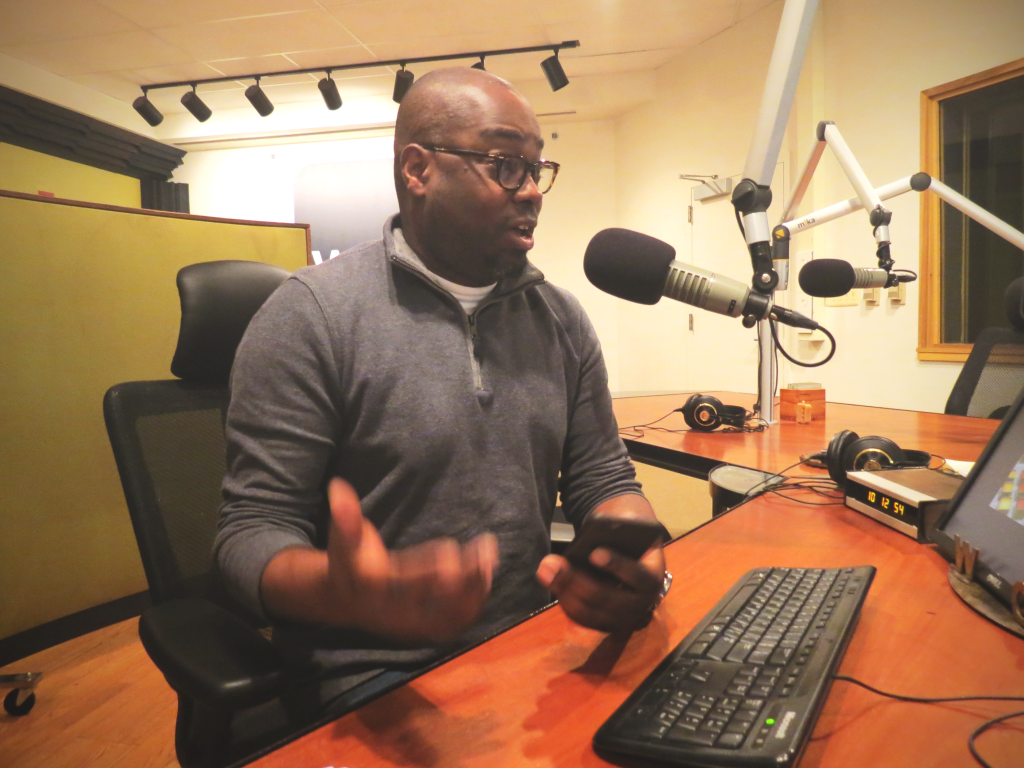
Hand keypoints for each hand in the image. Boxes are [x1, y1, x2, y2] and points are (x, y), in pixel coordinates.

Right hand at [325, 478, 497, 642]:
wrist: (348, 599)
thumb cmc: (350, 561)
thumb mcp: (344, 538)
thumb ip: (345, 517)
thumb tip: (338, 486)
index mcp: (376, 591)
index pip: (406, 583)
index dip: (430, 568)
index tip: (451, 546)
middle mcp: (396, 613)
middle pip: (436, 601)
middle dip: (464, 575)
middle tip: (485, 547)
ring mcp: (414, 625)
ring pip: (452, 613)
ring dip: (475, 586)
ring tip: (490, 558)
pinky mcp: (427, 630)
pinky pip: (456, 621)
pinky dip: (474, 601)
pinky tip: (486, 576)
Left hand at [536, 497, 665, 633]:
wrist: (634, 556)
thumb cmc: (630, 538)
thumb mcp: (630, 529)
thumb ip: (618, 529)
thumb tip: (599, 527)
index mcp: (653, 578)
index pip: (638, 576)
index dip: (617, 565)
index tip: (594, 553)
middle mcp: (642, 605)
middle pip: (607, 599)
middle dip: (576, 580)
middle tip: (552, 562)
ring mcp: (623, 619)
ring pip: (591, 613)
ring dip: (564, 591)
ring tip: (545, 569)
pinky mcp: (605, 623)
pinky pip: (582, 618)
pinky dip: (564, 600)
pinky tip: (549, 580)